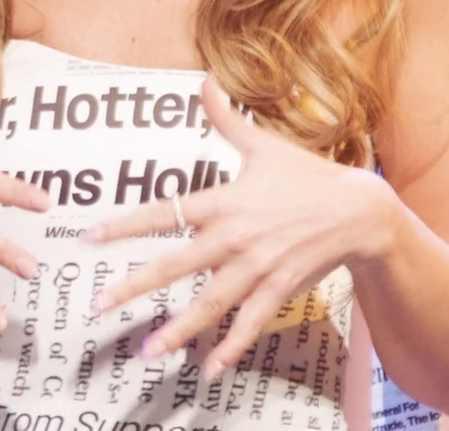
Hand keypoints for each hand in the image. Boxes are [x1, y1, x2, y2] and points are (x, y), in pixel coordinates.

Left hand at [85, 77, 396, 377]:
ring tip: (148, 350)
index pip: (164, 213)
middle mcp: (234, 238)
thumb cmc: (306, 174)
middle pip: (176, 265)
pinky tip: (210, 369)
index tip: (90, 237)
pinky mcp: (277, 290)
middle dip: (135, 286)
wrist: (358, 211)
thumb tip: (205, 80)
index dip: (125, 225)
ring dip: (178, 329)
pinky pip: (249, 324)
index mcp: (224, 201)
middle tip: (98, 304)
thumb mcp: (263, 144)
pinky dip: (230, 347)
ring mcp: (256, 268)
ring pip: (209, 304)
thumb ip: (226, 118)